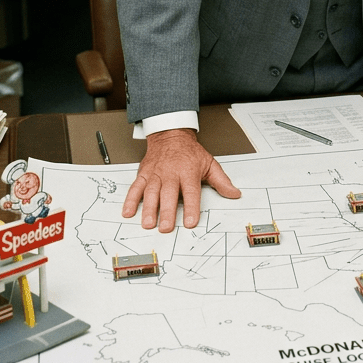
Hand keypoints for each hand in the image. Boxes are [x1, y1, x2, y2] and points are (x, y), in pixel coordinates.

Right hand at [121, 128, 240, 231]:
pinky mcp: (144, 174)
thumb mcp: (209, 163)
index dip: (190, 208)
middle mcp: (171, 173)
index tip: (190, 222)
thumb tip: (234, 193)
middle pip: (168, 194)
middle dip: (166, 211)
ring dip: (148, 209)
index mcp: (188, 171)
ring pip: (151, 192)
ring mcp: (156, 174)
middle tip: (165, 227)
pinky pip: (135, 187)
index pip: (190, 192)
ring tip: (147, 224)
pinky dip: (130, 200)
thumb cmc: (190, 152)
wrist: (171, 134)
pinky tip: (128, 212)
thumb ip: (221, 181)